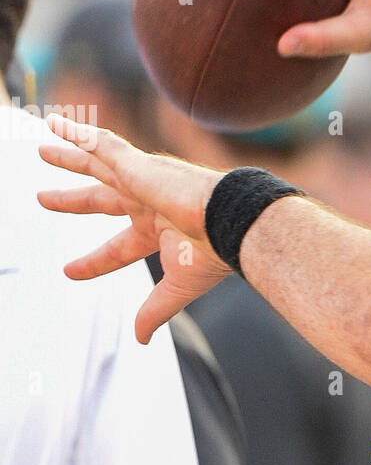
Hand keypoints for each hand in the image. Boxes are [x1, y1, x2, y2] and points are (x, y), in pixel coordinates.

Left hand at [37, 114, 230, 343]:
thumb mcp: (176, 286)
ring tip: (43, 149)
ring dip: (70, 156)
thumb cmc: (214, 252)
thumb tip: (141, 339)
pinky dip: (79, 133)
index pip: (117, 248)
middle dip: (72, 200)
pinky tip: (58, 125)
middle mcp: (148, 201)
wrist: (232, 222)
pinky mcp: (138, 164)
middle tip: (43, 198)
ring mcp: (142, 180)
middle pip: (100, 198)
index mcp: (159, 231)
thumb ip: (154, 310)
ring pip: (97, 164)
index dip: (93, 261)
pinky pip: (101, 143)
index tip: (69, 272)